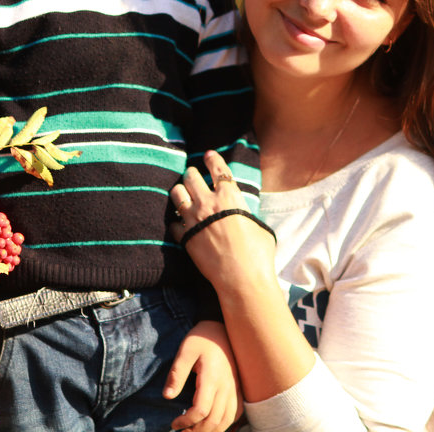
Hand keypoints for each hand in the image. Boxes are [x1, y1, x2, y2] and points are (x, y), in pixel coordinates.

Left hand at [164, 320, 241, 431]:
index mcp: (212, 378)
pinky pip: (236, 413)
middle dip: (197, 431)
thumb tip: (167, 396)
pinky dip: (225, 424)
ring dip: (211, 431)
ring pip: (227, 420)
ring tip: (194, 431)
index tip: (174, 423)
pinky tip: (213, 424)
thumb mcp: (185, 351)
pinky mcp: (238, 388)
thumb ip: (176, 374)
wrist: (220, 328)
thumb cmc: (201, 339)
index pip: (201, 410)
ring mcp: (234, 388)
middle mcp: (226, 386)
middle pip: (214, 420)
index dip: (186, 421)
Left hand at [170, 152, 276, 290]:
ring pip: (176, 193)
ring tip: (182, 194)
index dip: (211, 158)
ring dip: (179, 191)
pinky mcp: (184, 237)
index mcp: (229, 196)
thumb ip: (247, 215)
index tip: (207, 155)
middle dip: (191, 174)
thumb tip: (243, 215)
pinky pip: (173, 222)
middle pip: (191, 176)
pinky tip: (181, 224)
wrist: (242, 278)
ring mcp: (193, 219)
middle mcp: (208, 203)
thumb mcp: (259, 226)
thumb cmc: (258, 254)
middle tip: (192, 176)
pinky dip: (177, 222)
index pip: (217, 168)